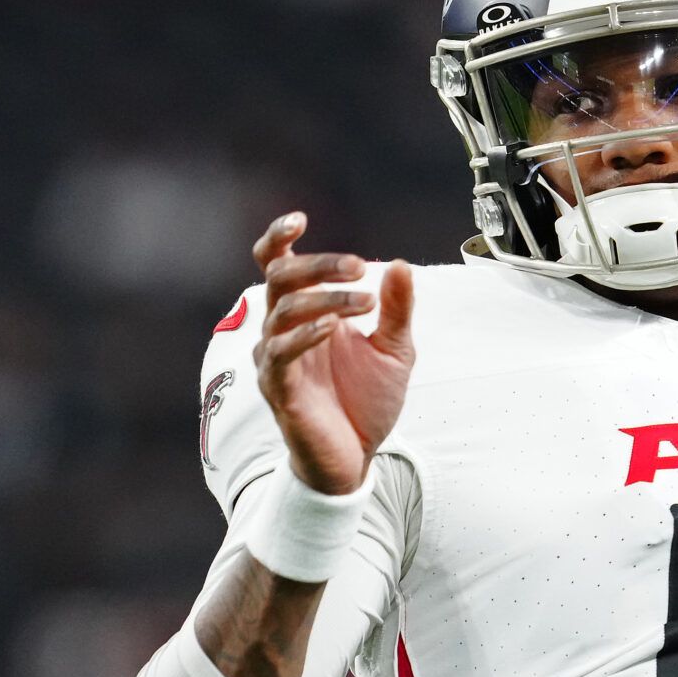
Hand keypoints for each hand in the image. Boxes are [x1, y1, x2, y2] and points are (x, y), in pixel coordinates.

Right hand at [251, 212, 413, 494]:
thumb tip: (400, 264)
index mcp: (305, 313)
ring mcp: (276, 359)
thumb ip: (397, 309)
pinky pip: (280, 352)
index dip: (278, 237)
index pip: (277, 265)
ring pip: (283, 310)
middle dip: (321, 265)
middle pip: (280, 277)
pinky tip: (333, 329)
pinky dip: (306, 333)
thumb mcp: (395, 350)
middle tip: (360, 268)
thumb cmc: (366, 401)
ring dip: (326, 298)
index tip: (299, 218)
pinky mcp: (278, 389)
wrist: (357, 458)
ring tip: (367, 303)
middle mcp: (282, 329)